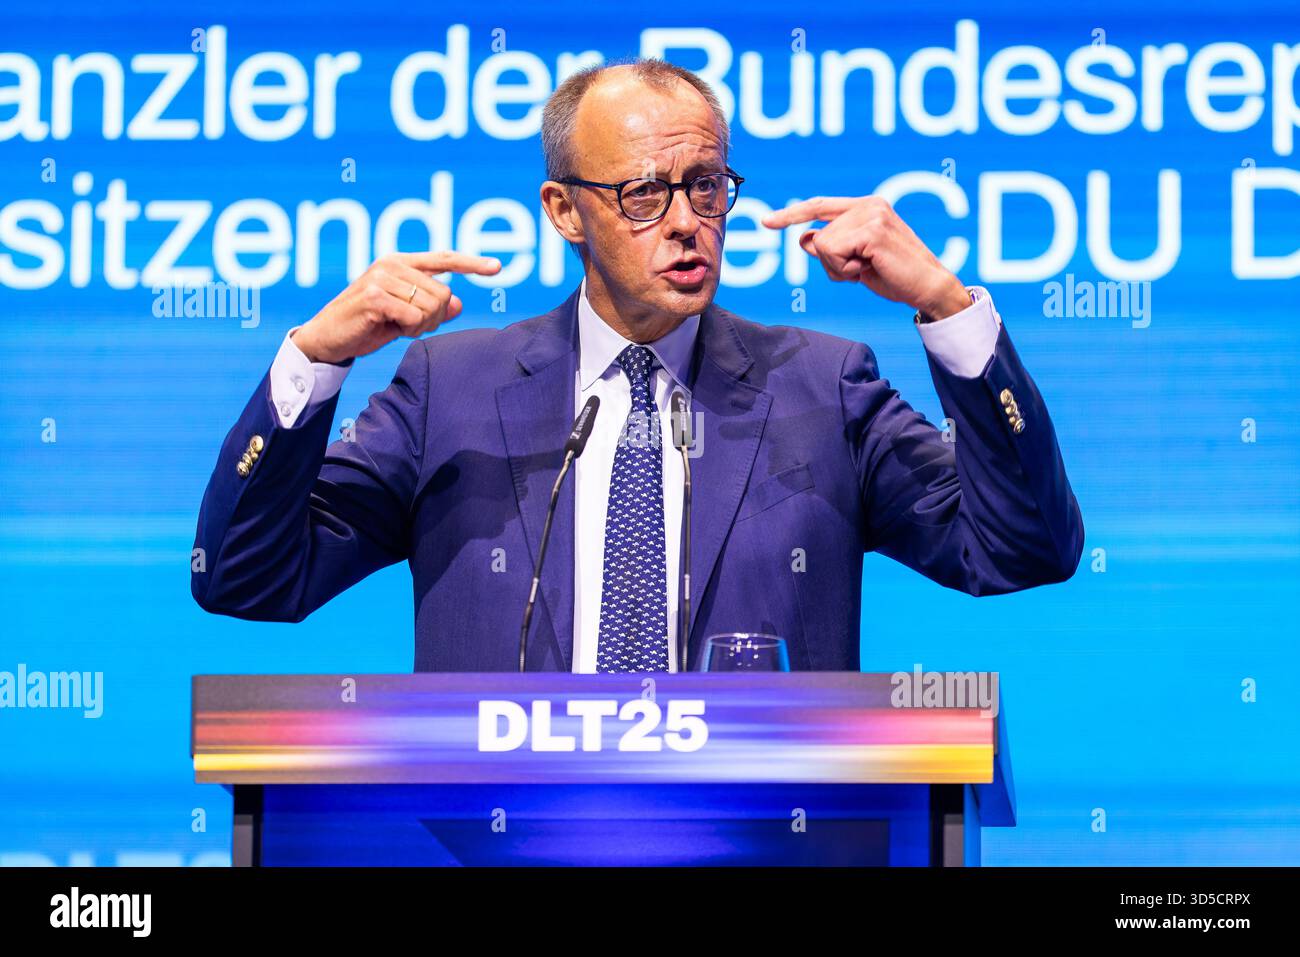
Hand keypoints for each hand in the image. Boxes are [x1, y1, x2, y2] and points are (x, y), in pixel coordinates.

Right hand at [291, 252, 501, 363]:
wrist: (327, 338)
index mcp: (401, 263)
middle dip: (433, 318)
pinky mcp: (374, 296)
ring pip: (431, 307)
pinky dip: (408, 330)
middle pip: (444, 293)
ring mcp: (382, 277)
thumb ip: (431, 308)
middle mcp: (392, 264)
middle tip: (408, 326)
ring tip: (395, 326)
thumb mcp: (404, 317)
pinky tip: (388, 329)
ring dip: (419, 326)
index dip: (472, 263)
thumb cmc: (366, 326)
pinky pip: (414, 318)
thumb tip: (458, 304)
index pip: (444, 259)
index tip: (497, 267)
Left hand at [762, 196, 969, 320]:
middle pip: (818, 236)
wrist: (927, 288)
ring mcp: (871, 214)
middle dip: (833, 264)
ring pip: (822, 245)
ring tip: (868, 269)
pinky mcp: (871, 230)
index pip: (820, 206)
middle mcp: (868, 204)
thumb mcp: (856, 261)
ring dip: (839, 268)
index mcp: (866, 206)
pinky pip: (832, 253)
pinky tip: (868, 269)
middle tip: (863, 270)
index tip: (766, 222)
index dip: (792, 215)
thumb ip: (832, 247)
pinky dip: (844, 270)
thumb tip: (804, 238)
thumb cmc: (894, 276)